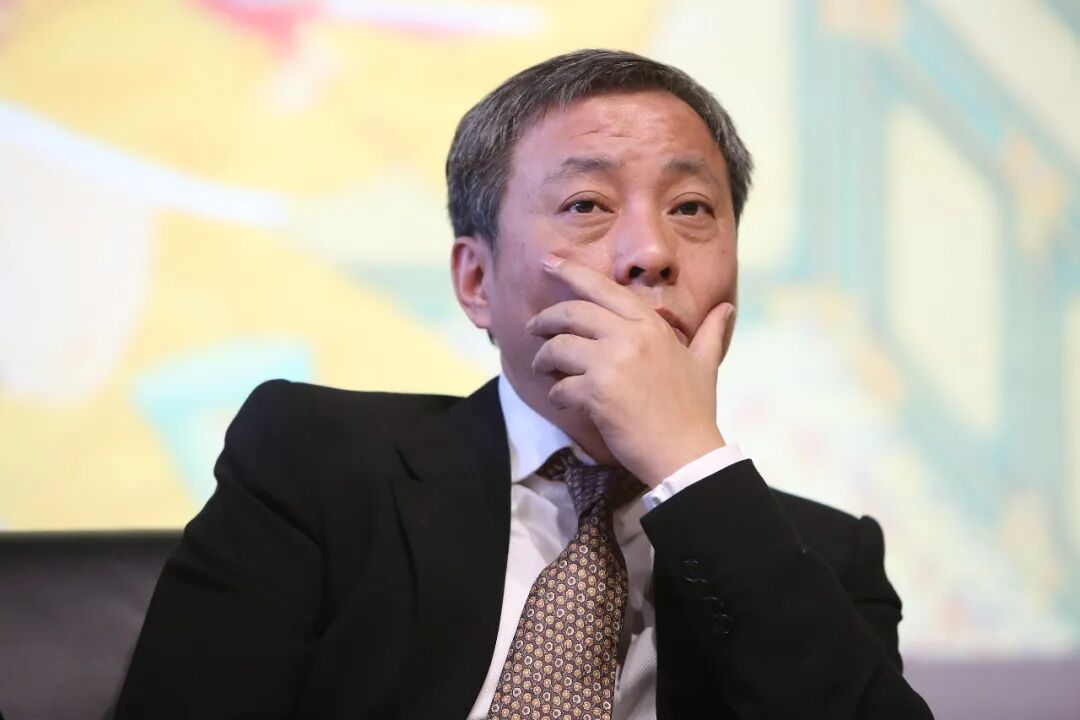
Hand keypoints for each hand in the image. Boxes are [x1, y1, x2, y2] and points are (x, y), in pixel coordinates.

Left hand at [527, 255, 735, 486]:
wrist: (688, 453)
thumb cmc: (695, 411)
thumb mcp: (705, 364)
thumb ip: (710, 333)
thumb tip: (726, 309)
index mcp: (651, 325)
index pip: (603, 288)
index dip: (571, 272)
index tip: (549, 262)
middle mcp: (630, 336)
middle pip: (572, 313)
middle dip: (545, 319)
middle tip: (533, 327)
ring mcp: (612, 363)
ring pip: (559, 347)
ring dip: (543, 358)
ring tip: (541, 367)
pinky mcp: (597, 393)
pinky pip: (561, 385)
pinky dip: (556, 394)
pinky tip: (562, 400)